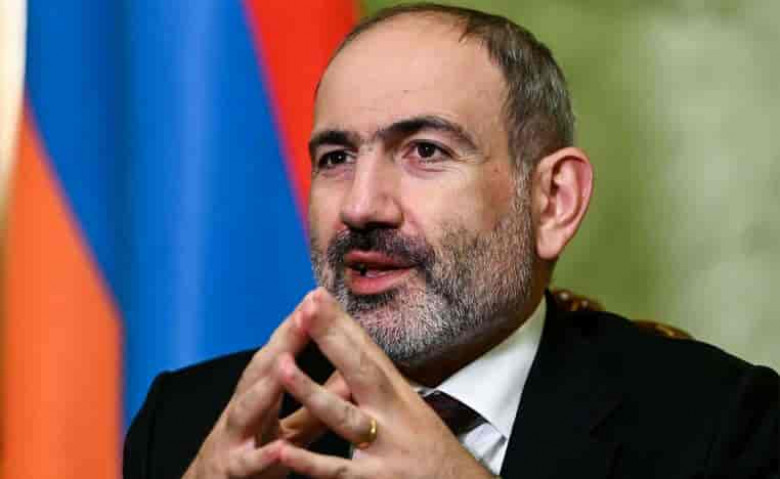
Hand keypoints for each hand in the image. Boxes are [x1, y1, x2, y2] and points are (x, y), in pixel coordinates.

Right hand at [182, 294, 350, 478]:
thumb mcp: (287, 428)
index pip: (279, 356)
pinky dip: (262, 455)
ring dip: (265, 386)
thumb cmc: (251, 454)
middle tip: (303, 312)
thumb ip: (315, 405)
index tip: (316, 298)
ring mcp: (233, 440)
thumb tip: (350, 376)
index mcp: (259, 397)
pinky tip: (278, 448)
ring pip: (247, 409)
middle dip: (282, 341)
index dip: (296, 327)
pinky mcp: (231, 472)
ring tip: (284, 362)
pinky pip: (248, 464)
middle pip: (261, 371)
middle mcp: (242, 410)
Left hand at [271, 288, 493, 478]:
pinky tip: (284, 452)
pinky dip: (310, 464)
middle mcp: (394, 415)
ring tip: (282, 366)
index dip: (342, 323)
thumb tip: (354, 354)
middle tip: (307, 305)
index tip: (318, 295)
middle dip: (332, 336)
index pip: (367, 352)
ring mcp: (385, 448)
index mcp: (398, 396)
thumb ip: (381, 386)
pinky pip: (338, 471)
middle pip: (360, 369)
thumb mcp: (411, 411)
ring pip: (344, 417)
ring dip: (312, 391)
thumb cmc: (431, 452)